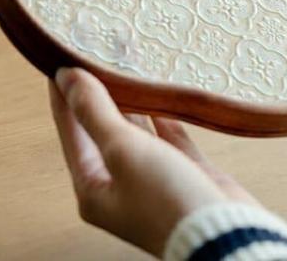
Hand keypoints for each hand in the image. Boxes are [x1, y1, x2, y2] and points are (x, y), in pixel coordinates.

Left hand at [49, 67, 256, 257]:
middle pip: (102, 127)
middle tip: (99, 53)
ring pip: (135, 128)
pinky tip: (160, 94)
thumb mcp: (123, 150)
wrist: (224, 233)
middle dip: (101, 90)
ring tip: (128, 63)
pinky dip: (161, 115)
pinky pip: (166, 135)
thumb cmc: (166, 199)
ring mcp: (151, 177)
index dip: (65, 93)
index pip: (70, 130)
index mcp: (92, 186)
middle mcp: (118, 182)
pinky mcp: (182, 171)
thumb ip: (95, 111)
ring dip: (132, 98)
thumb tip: (67, 76)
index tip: (62, 59)